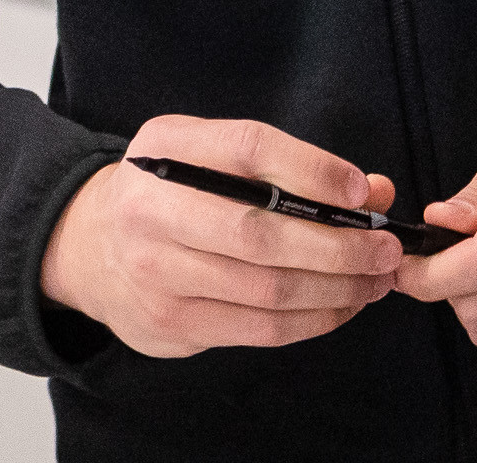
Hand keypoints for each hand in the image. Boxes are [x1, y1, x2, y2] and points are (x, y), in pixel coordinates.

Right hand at [40, 116, 402, 358]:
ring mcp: (156, 272)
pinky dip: (312, 320)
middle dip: (338, 246)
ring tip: (375, 280)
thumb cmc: (169, 192)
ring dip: (336, 289)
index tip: (363, 192)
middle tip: (386, 249)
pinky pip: (258, 328)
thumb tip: (374, 190)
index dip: (313, 170)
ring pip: (267, 289)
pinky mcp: (170, 324)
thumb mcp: (210, 153)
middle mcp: (151, 209)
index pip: (248, 150)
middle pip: (261, 233)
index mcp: (164, 147)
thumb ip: (290, 165)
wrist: (90, 246)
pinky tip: (341, 306)